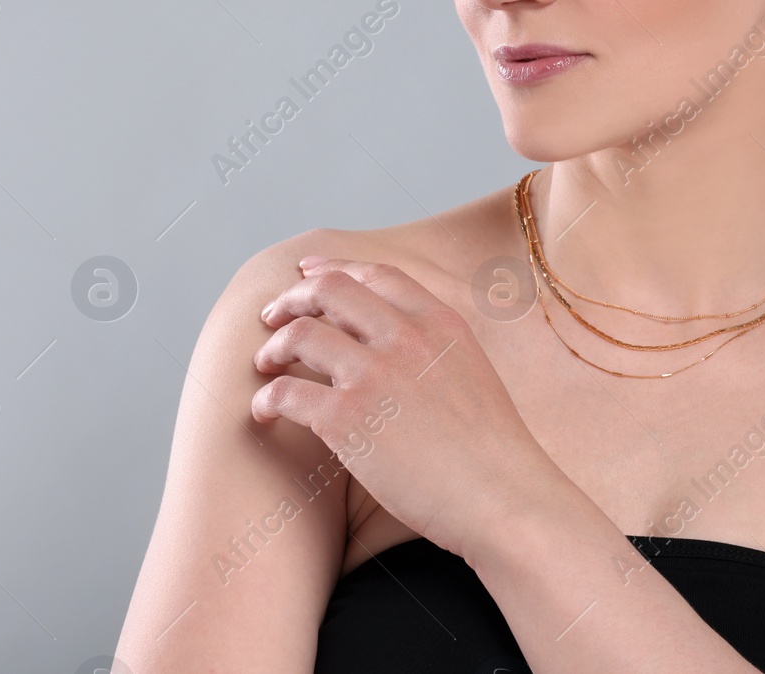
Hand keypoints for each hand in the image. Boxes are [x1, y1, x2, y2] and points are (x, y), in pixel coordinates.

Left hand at [251, 256, 555, 562]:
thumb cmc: (491, 453)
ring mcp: (374, 375)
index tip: (308, 272)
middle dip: (292, 298)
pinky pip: (286, 393)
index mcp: (440, 323)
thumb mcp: (472, 373)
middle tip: (272, 317)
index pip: (377, 275)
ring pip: (300, 334)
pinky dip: (265, 400)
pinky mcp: (347, 419)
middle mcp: (406, 337)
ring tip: (265, 366)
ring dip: (273, 347)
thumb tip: (394, 346)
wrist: (500, 497)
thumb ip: (435, 348)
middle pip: (330, 290)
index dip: (335, 268)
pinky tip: (264, 414)